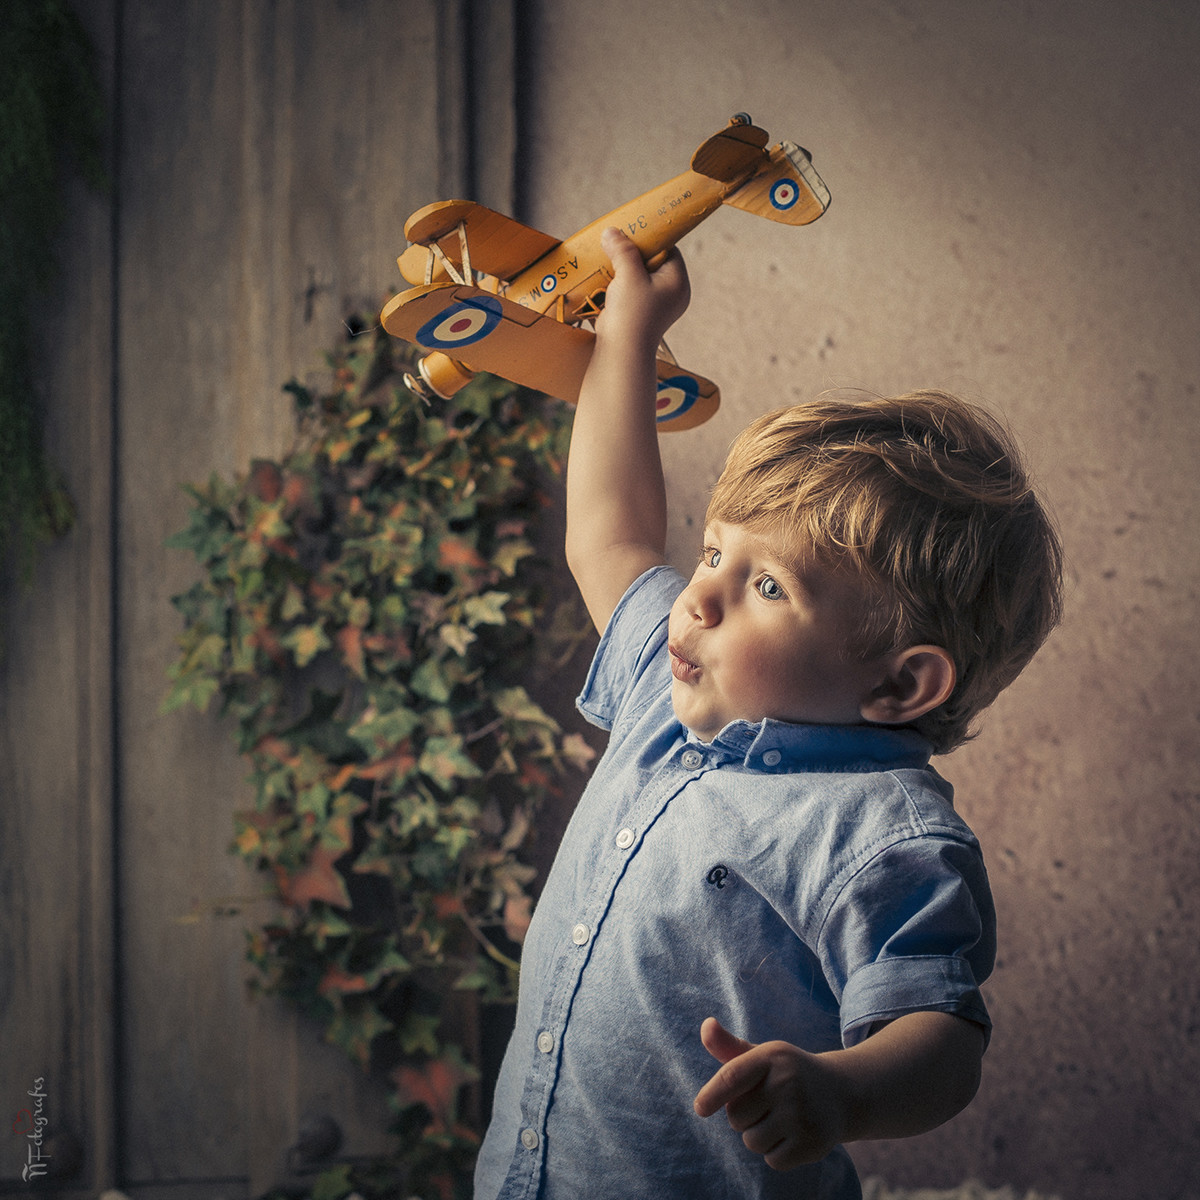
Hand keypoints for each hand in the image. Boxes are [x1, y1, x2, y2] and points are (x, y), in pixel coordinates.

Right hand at [596, 227, 690, 350]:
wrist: (621, 354)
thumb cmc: (631, 314)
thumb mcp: (628, 276)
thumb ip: (622, 251)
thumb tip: (612, 231)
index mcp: (678, 283)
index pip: (669, 250)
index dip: (651, 239)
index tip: (632, 231)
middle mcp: (672, 293)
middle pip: (654, 262)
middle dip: (634, 253)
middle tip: (616, 243)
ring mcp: (657, 305)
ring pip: (641, 276)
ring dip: (624, 268)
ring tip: (608, 259)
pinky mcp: (641, 314)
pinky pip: (632, 291)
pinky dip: (620, 283)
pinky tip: (606, 278)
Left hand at [693, 1017, 849, 1170]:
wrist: (839, 1093)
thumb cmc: (787, 1073)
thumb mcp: (762, 1056)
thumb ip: (729, 1046)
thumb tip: (705, 1026)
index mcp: (772, 1057)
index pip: (732, 1076)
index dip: (712, 1094)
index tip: (700, 1108)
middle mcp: (788, 1083)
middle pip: (735, 1116)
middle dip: (743, 1116)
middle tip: (767, 1104)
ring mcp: (801, 1114)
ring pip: (752, 1141)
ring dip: (758, 1136)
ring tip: (780, 1119)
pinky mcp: (812, 1143)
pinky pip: (772, 1160)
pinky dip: (777, 1153)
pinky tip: (793, 1135)